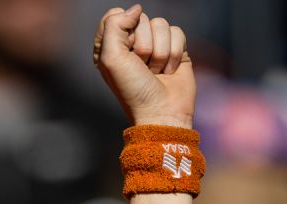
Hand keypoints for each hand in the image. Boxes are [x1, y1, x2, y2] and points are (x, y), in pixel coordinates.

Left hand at [94, 5, 194, 127]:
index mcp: (110, 45)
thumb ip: (114, 26)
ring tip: (155, 72)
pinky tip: (169, 71)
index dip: (122, 31)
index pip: (115, 15)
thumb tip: (136, 9)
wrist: (161, 111)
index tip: (124, 53)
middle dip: (143, 45)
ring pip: (161, 24)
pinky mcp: (175, 48)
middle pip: (140, 18)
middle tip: (142, 67)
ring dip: (159, 52)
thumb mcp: (111, 58)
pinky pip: (177, 32)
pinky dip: (174, 53)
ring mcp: (154, 45)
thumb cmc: (133, 88)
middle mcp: (132, 43)